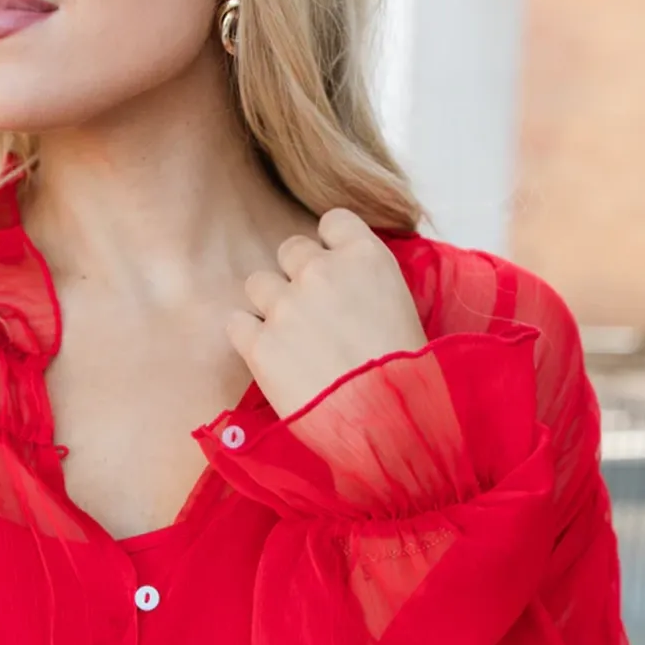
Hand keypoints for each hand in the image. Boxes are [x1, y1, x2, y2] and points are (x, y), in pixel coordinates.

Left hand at [226, 208, 428, 420]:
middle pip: (290, 250)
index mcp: (365, 256)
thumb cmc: (407, 376)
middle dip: (297, 278)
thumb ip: (368, 285)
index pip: (332, 221)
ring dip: (270, 307)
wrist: (388, 423)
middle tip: (313, 316)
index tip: (335, 274)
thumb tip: (345, 291)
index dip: (329, 247)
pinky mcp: (260, 344)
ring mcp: (286, 306)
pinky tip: (271, 359)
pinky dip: (249, 338)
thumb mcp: (402, 310)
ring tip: (292, 341)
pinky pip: (237, 323)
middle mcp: (321, 271)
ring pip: (258, 284)